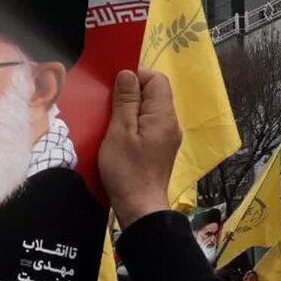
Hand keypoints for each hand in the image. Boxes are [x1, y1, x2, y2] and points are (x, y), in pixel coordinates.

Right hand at [99, 69, 182, 229]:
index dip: (136, 77)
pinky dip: (135, 123)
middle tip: (110, 106)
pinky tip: (120, 135)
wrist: (139, 206)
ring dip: (131, 109)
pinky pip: (150, 125)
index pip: (157, 79)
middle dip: (132, 93)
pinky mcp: (161, 149)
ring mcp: (168, 137)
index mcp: (164, 115)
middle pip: (156, 93)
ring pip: (151, 110)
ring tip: (112, 121)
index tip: (115, 90)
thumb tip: (128, 74)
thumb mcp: (120, 131)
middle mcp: (171, 123)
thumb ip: (126, 101)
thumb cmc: (126, 169)